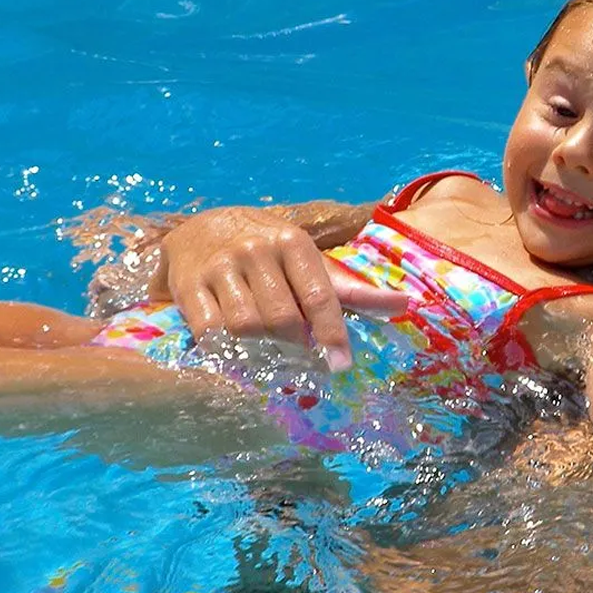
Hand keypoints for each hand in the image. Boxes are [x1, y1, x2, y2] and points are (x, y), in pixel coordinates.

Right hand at [149, 206, 407, 369]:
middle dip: (296, 347)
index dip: (332, 334)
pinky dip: (226, 352)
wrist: (202, 227)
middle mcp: (256, 250)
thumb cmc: (267, 249)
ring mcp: (220, 267)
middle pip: (283, 317)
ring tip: (273, 362)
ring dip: (263, 353)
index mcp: (292, 242)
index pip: (319, 295)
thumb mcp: (308, 259)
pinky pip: (210, 331)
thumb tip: (402, 304)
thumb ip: (350, 287)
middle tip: (302, 363)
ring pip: (247, 326)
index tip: (341, 365)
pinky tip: (239, 358)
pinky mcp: (190, 286)